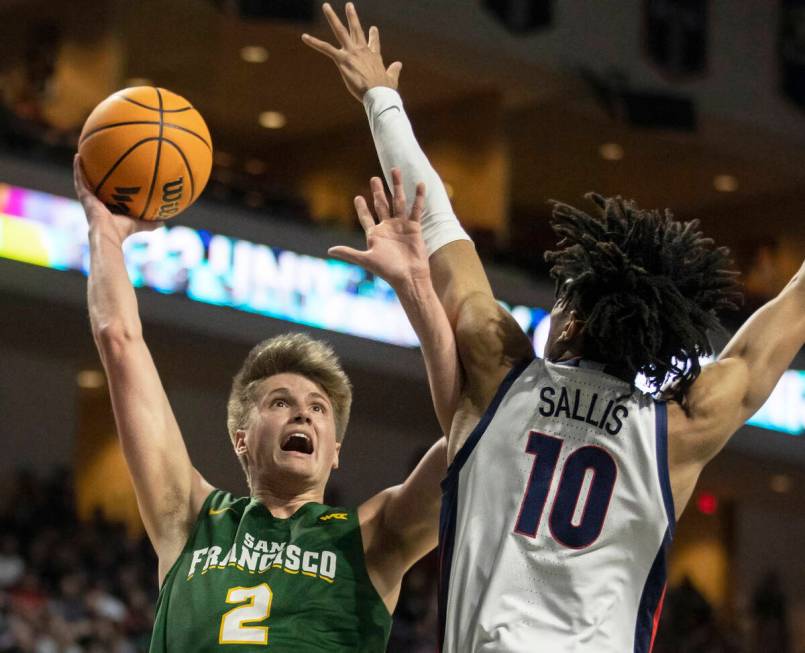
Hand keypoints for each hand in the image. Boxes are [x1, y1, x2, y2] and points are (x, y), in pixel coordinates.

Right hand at [73, 155, 159, 245]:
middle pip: (94, 185)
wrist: (109, 233)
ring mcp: (88, 199)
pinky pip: (79, 179)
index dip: (108, 186)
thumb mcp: (140, 223)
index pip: (107, 194)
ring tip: (82, 153)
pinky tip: (78, 155)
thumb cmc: (123, 230)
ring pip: (83, 179)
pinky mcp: (83, 196)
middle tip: (95, 160)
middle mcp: (96, 202)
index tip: (111, 176)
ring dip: (82, 167)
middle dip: (94, 174)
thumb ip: (151, 223)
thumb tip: (164, 222)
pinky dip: (78, 168)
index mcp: (107, 208)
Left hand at [302, 2, 401, 101]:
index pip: (373, 42)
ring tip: (326, 6)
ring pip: (340, 31)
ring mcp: (351, 53)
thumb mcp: (392, 78)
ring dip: (332, 18)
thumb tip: (399, 64)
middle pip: (356, 29)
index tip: (373, 28)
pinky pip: (326, 48)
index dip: (374, 35)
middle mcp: (362, 50)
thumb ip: (394, 70)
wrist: (378, 93)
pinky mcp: (342, 60)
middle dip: (352, 16)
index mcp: (374, 56)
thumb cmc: (385, 90)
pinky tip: (304, 37)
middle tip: (349, 5)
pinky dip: (314, 42)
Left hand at [329, 168, 427, 288]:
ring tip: (394, 170)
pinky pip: (416, 209)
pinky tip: (419, 184)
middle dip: (378, 191)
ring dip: (397, 186)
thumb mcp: (366, 259)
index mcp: (375, 234)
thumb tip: (329, 250)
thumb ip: (349, 253)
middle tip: (374, 178)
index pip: (366, 217)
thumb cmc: (387, 270)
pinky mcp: (414, 227)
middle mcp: (388, 228)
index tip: (358, 197)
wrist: (409, 277)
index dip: (361, 208)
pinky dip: (418, 197)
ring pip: (398, 201)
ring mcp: (401, 226)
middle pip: (381, 204)